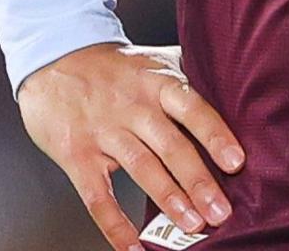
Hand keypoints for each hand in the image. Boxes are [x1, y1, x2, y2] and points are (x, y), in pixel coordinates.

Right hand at [17, 42, 245, 250]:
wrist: (53, 57)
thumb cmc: (112, 67)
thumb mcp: (152, 62)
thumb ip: (185, 80)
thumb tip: (233, 97)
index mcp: (156, 82)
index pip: (191, 108)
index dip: (215, 134)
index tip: (236, 161)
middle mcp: (132, 106)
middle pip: (170, 146)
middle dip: (198, 182)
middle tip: (220, 211)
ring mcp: (103, 131)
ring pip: (141, 168)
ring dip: (169, 199)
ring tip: (192, 224)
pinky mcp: (77, 155)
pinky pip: (97, 196)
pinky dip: (115, 225)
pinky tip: (132, 246)